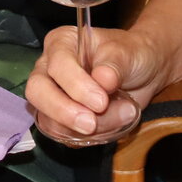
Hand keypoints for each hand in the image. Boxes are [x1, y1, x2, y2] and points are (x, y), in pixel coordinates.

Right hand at [25, 23, 165, 143]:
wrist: (143, 73)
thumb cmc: (131, 54)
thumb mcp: (128, 53)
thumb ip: (115, 64)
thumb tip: (102, 79)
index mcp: (61, 43)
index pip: (57, 65)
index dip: (76, 86)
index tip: (101, 102)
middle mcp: (48, 68)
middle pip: (37, 92)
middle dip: (63, 111)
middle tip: (91, 124)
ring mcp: (51, 96)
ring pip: (49, 120)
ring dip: (83, 128)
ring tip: (121, 115)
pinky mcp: (60, 119)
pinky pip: (63, 135)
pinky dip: (86, 138)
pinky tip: (113, 124)